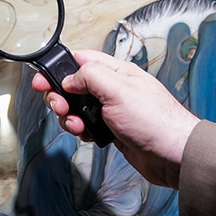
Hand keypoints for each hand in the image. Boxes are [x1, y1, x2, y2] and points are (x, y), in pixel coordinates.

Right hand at [32, 50, 197, 188]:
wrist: (173, 155)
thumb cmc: (155, 121)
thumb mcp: (119, 90)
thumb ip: (91, 77)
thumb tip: (70, 78)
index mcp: (117, 72)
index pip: (81, 60)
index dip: (59, 68)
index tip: (42, 80)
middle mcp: (114, 89)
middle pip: (74, 85)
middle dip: (60, 97)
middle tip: (60, 107)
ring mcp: (113, 110)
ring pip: (78, 108)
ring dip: (70, 118)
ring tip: (78, 126)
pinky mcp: (113, 130)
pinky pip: (87, 126)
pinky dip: (82, 131)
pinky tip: (88, 136)